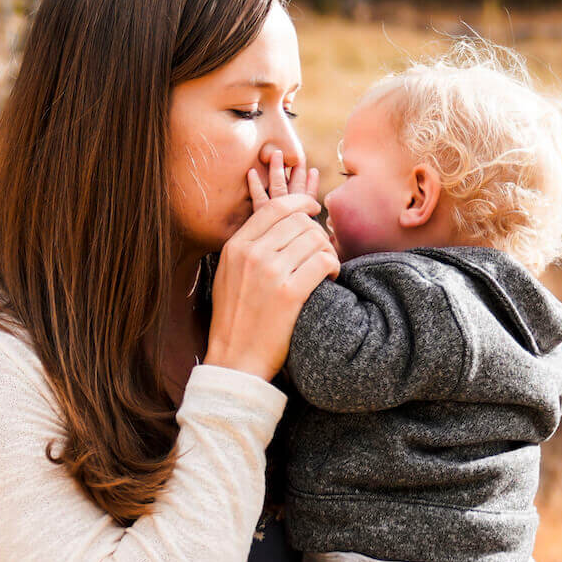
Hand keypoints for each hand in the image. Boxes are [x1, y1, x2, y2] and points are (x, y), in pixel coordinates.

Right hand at [205, 155, 337, 381]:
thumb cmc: (235, 319)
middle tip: (321, 252)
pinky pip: (323, 262)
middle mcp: (252, 254)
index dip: (300, 202)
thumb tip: (278, 223)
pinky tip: (331, 279)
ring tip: (326, 269)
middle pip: (300, 221)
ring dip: (328, 252)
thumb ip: (248, 247)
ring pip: (315, 239)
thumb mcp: (228, 275)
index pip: (275, 207)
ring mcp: (270, 273)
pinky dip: (333, 268)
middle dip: (317, 233)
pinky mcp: (289, 294)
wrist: (235, 359)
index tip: (313, 209)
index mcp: (236, 246)